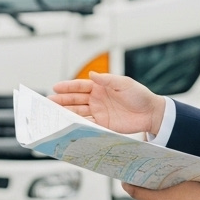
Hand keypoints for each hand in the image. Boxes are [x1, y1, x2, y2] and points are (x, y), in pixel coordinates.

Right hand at [49, 72, 167, 135]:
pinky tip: (68, 124)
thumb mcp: (124, 83)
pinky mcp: (103, 125)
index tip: (56, 87)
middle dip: (62, 100)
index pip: (80, 86)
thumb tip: (92, 74)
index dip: (68, 87)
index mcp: (100, 87)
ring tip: (53, 114)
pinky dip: (77, 124)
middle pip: (75, 99)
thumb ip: (107, 80)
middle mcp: (97, 99)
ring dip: (66, 112)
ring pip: (78, 112)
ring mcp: (98, 112)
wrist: (151, 113)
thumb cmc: (139, 95)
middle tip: (48, 102)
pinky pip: (87, 124)